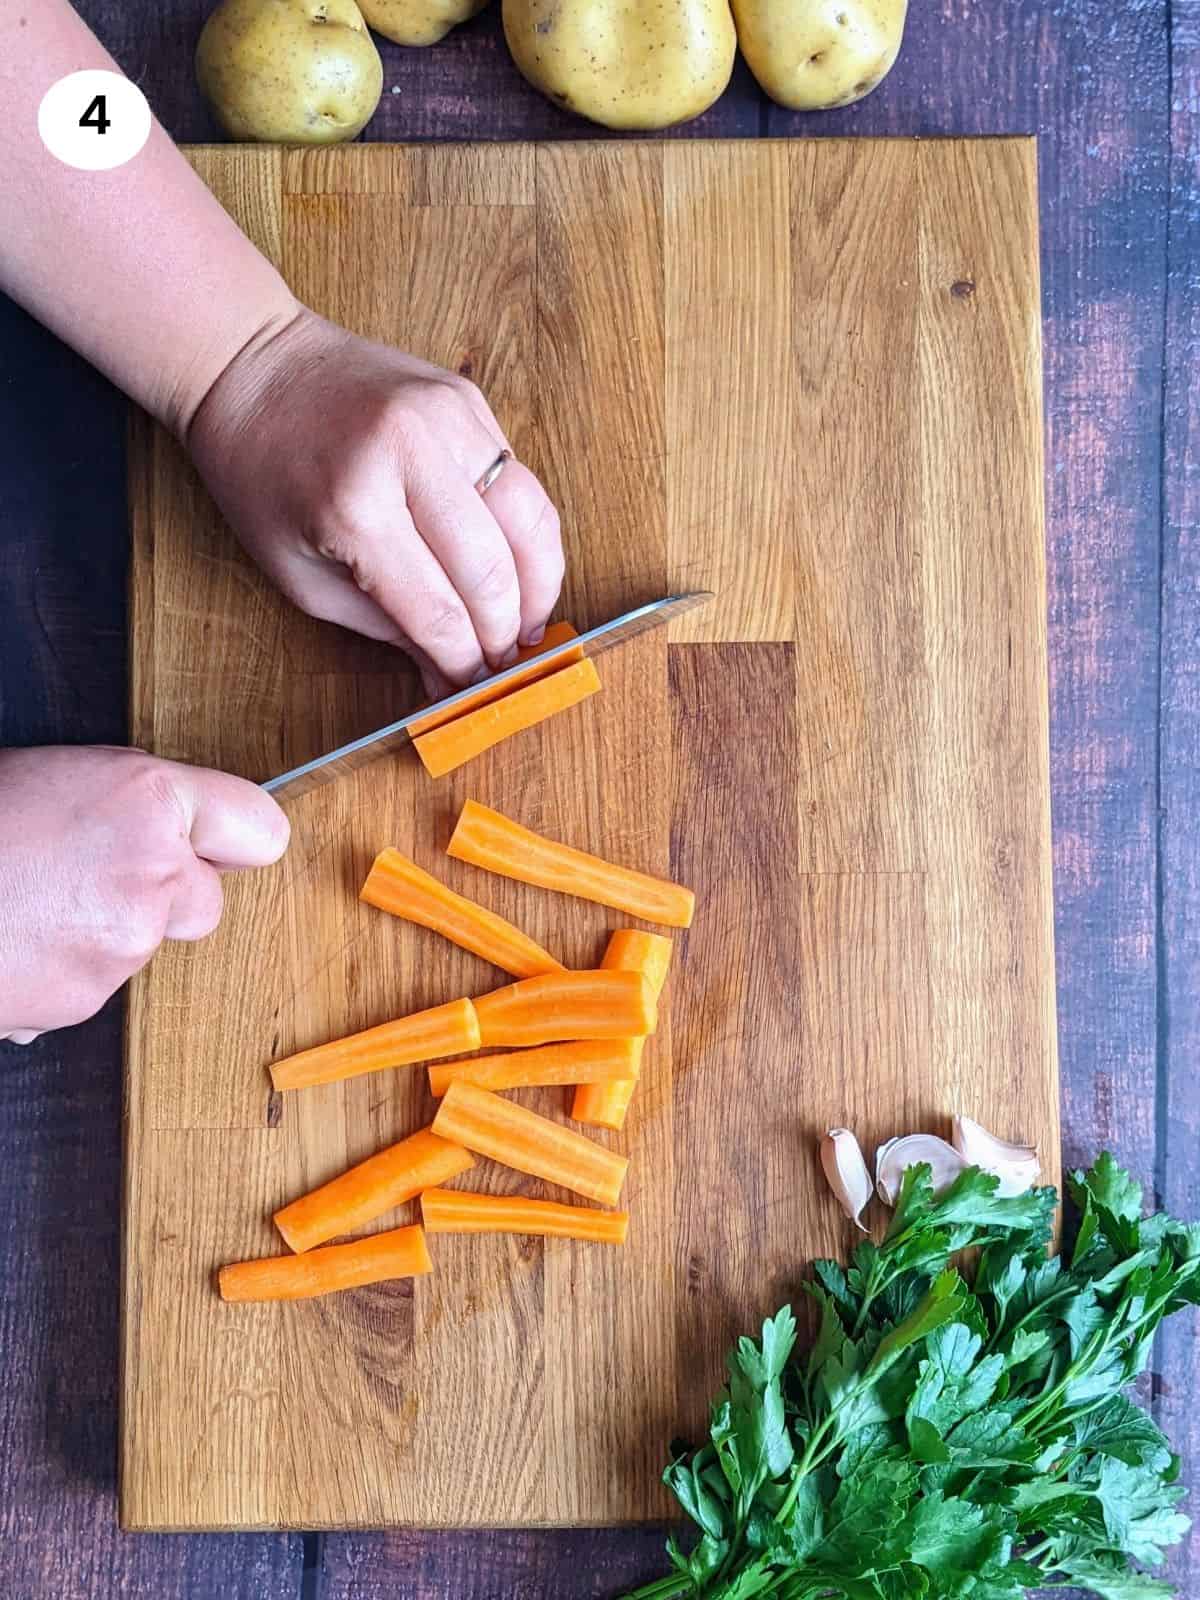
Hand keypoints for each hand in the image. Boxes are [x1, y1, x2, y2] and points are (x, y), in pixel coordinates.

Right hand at [0, 747, 288, 1041]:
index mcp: (145, 798)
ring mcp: (122, 941)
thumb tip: (168, 833)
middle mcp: (151, 870)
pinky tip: (15, 940)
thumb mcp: (49, 777)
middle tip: (88, 877)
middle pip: (207, 901)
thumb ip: (125, 805)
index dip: (235, 839)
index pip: (258, 827)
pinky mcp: (87, 998)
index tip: (223, 845)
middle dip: (163, 895)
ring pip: (144, 944)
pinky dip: (64, 969)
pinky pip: (95, 983)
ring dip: (103, 932)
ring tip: (27, 903)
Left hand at [187, 307, 565, 695]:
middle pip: (492, 570)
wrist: (249, 363)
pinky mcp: (470, 400)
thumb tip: (447, 678)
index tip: (472, 689)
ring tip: (528, 626)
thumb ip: (384, 626)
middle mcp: (411, 454)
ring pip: (529, 522)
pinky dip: (531, 537)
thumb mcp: (300, 573)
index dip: (463, 661)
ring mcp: (449, 419)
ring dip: (539, 587)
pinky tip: (522, 573)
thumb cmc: (261, 474)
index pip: (438, 608)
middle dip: (503, 633)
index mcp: (354, 506)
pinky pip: (523, 483)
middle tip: (502, 666)